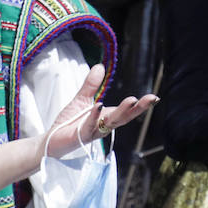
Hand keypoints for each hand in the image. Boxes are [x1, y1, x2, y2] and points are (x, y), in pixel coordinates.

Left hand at [42, 64, 157, 159]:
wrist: (52, 140)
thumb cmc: (69, 123)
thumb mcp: (82, 100)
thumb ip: (91, 85)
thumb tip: (100, 66)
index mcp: (107, 118)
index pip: (127, 111)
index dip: (140, 105)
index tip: (155, 97)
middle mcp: (103, 126)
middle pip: (124, 117)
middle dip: (138, 108)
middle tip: (151, 98)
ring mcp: (93, 132)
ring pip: (110, 122)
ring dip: (121, 112)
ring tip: (132, 99)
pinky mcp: (81, 136)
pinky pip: (89, 126)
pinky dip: (94, 116)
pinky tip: (99, 106)